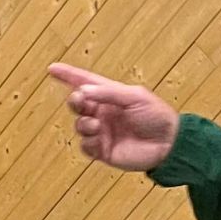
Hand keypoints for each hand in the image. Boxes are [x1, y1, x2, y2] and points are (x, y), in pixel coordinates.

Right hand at [47, 63, 178, 170]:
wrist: (168, 144)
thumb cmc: (156, 116)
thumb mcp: (135, 97)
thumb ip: (109, 93)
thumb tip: (82, 91)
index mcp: (111, 95)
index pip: (86, 82)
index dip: (69, 75)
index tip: (52, 68)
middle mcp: (104, 112)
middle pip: (78, 104)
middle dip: (75, 101)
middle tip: (81, 101)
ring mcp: (103, 132)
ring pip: (79, 125)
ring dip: (84, 124)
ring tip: (98, 126)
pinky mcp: (103, 151)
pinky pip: (85, 146)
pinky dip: (89, 142)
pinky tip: (101, 141)